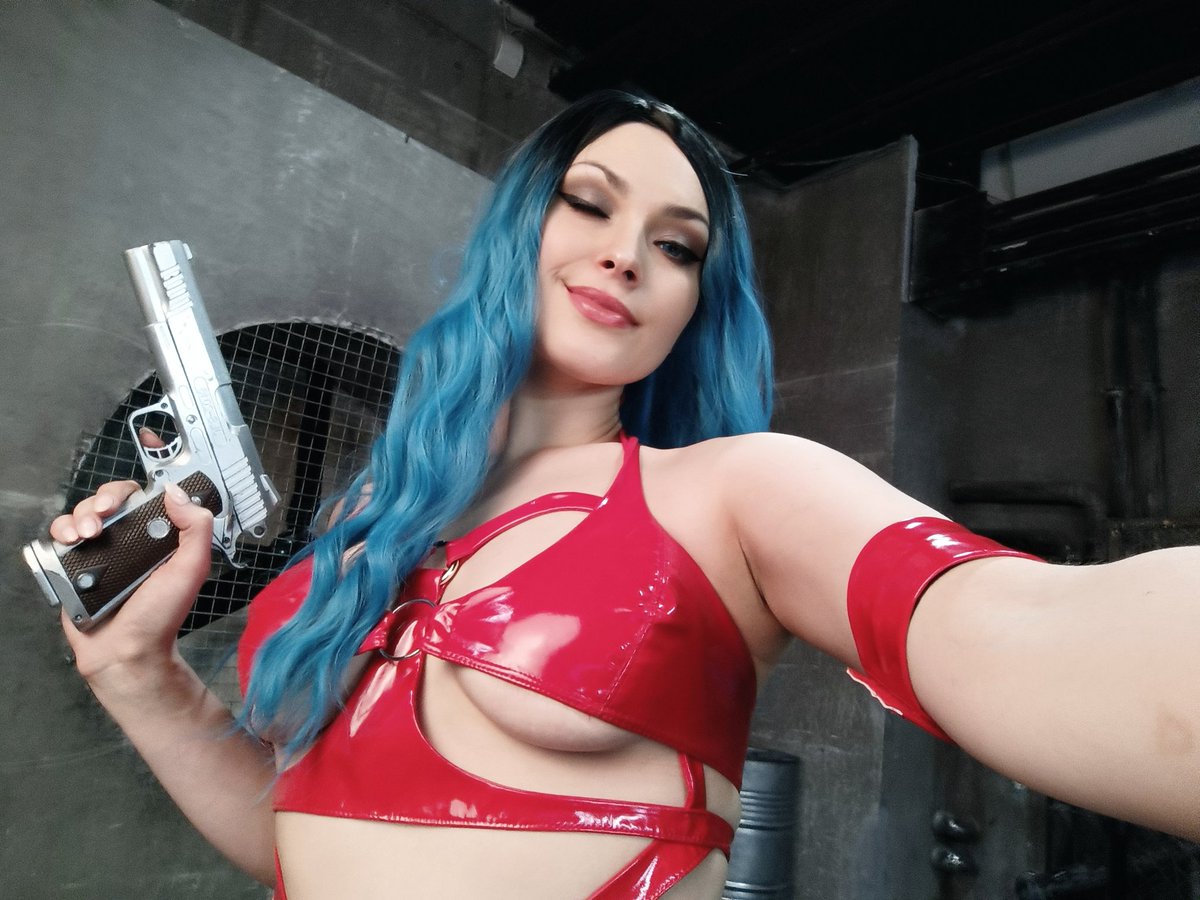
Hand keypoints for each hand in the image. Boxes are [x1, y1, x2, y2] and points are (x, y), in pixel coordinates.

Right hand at [50, 436, 214, 685]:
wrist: (126, 651)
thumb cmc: (160, 616)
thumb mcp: (192, 568)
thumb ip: (196, 528)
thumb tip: (176, 493)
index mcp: (157, 537)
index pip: (141, 499)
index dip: (130, 493)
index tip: (124, 501)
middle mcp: (128, 541)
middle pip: (107, 501)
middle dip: (101, 501)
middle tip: (102, 517)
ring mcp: (99, 553)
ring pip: (82, 515)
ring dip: (80, 516)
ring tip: (86, 535)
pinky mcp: (74, 568)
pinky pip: (61, 539)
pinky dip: (61, 533)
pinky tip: (69, 541)